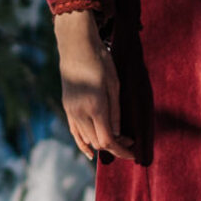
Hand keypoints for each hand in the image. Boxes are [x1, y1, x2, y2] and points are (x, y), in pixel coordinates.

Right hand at [54, 9, 136, 162]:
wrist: (76, 46)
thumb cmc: (99, 60)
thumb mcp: (114, 84)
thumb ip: (116, 111)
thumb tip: (119, 134)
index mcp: (95, 107)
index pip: (108, 140)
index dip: (122, 150)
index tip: (134, 153)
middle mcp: (80, 113)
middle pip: (98, 142)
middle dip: (115, 147)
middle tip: (130, 141)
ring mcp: (71, 111)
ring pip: (87, 139)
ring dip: (102, 144)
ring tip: (118, 140)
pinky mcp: (67, 108)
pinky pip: (74, 133)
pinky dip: (83, 144)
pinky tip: (89, 153)